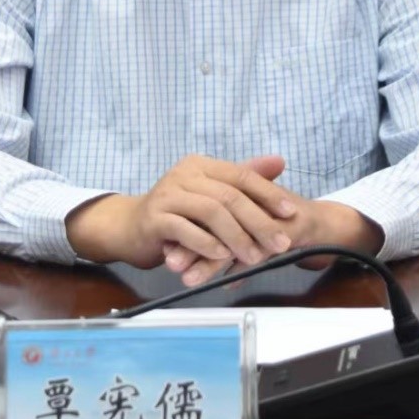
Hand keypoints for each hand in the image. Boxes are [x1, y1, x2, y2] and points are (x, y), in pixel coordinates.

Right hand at [65, 154, 297, 270]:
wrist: (127, 226)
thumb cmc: (175, 212)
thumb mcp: (209, 192)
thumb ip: (242, 177)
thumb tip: (280, 161)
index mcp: (202, 165)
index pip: (242, 175)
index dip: (269, 193)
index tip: (291, 213)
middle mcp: (185, 174)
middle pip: (230, 196)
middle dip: (259, 222)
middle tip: (280, 244)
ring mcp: (168, 195)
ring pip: (211, 212)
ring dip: (236, 237)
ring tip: (254, 257)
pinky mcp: (154, 218)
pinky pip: (186, 230)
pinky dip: (207, 245)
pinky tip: (222, 257)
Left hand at [163, 191, 384, 286]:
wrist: (321, 225)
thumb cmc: (280, 222)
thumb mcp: (246, 224)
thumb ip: (217, 234)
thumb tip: (181, 249)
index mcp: (239, 197)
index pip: (206, 212)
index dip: (186, 229)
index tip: (164, 247)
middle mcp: (252, 205)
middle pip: (215, 225)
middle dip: (191, 245)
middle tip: (170, 262)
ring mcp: (267, 220)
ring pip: (233, 241)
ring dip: (210, 260)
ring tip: (187, 277)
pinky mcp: (284, 235)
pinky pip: (258, 254)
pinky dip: (242, 269)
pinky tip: (225, 284)